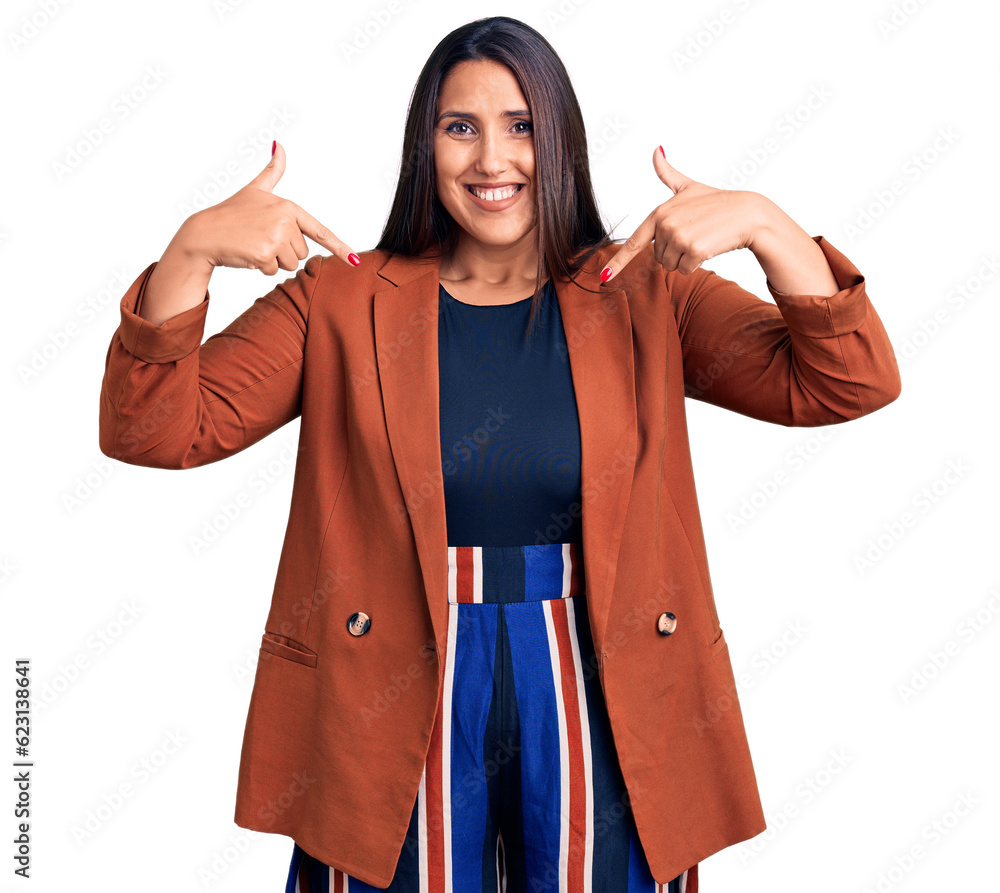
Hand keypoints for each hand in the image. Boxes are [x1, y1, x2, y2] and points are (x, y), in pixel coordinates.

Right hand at [179, 141, 359, 274]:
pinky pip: (274, 271)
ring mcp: (276, 237)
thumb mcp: (255, 190)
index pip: (319, 231)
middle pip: (302, 253)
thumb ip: (272, 171)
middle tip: (260, 239)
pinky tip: (247, 253)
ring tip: (254, 245)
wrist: (204, 232)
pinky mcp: (265, 253)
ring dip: (273, 261)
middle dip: (283, 252)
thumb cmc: (230, 213)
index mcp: (288, 206)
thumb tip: (279, 144)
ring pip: (290, 264)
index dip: (339, 248)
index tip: (354, 261)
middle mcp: (285, 220)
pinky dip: (261, 268)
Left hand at [601, 147, 762, 280]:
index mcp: (660, 212)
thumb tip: (656, 150)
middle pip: (659, 258)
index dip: (618, 262)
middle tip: (695, 235)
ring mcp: (679, 237)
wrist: (747, 213)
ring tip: (701, 239)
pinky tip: (708, 247)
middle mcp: (666, 224)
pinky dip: (696, 264)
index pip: (634, 242)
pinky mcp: (694, 250)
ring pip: (671, 266)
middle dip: (675, 252)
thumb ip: (668, 173)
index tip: (604, 277)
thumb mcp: (689, 186)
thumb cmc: (717, 202)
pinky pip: (685, 270)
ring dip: (686, 259)